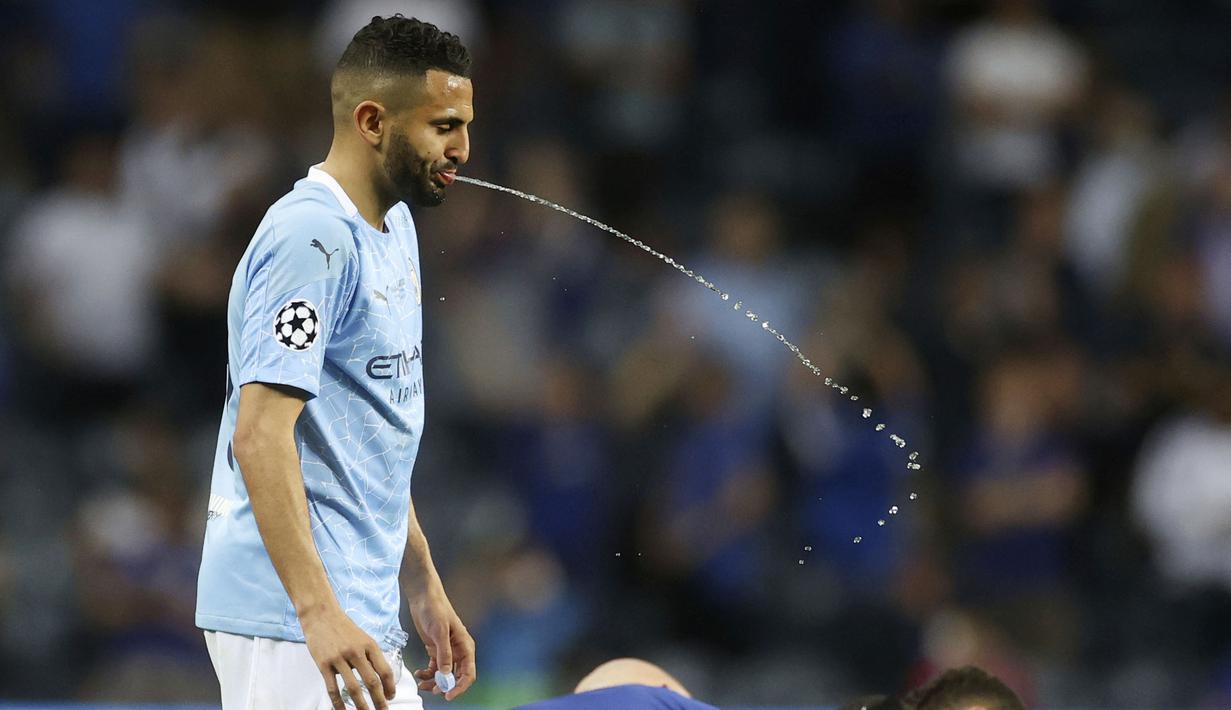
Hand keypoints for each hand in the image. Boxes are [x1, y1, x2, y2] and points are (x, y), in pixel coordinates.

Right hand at [301, 604, 396, 709]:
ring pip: (353, 688)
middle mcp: (357, 652)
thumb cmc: (343, 627)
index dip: (390, 686)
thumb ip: (370, 656)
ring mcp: (339, 658)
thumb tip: (379, 678)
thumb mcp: (363, 638)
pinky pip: (333, 688)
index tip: (391, 697)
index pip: (385, 670)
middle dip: (379, 701)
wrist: (321, 614)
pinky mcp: (324, 664)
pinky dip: (338, 703)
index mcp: (370, 646)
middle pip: (372, 682)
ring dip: (361, 705)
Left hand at [408, 585, 475, 700]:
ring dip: (435, 682)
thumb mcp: (439, 631)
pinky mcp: (435, 649)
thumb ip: (444, 653)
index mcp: (465, 646)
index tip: (448, 694)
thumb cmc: (435, 609)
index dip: (460, 686)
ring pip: (444, 674)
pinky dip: (427, 674)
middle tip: (434, 690)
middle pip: (456, 676)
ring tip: (423, 685)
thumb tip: (446, 673)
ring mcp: (446, 651)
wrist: (423, 597)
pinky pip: (434, 668)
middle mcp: (458, 651)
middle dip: (446, 686)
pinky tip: (419, 673)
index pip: (468, 673)